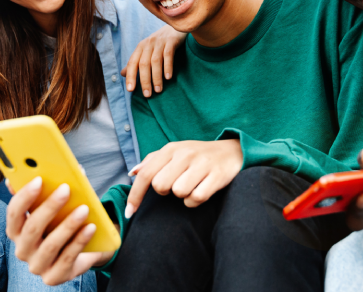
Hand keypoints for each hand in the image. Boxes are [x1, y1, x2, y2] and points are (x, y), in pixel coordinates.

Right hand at [5, 178, 112, 285]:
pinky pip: (68, 257)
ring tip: (83, 209)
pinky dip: (80, 240)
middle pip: (31, 228)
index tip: (39, 179)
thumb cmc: (61, 225)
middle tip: (65, 189)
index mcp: (16, 230)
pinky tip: (91, 227)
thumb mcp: (53, 209)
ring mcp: (37, 265)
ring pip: (50, 244)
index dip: (24, 196)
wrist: (81, 252)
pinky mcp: (54, 276)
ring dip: (68, 225)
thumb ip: (47, 191)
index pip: (13, 213)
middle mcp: (22, 250)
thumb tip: (48, 166)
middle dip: (49, 207)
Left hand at [121, 26, 186, 96]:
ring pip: (155, 61)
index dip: (131, 76)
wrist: (174, 27)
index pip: (132, 63)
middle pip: (143, 64)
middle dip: (144, 80)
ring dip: (156, 77)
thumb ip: (135, 62)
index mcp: (140, 47)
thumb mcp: (145, 51)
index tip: (130, 90)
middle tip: (147, 94)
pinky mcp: (171, 41)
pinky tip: (168, 77)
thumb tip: (122, 74)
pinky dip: (168, 66)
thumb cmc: (158, 43)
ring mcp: (160, 42)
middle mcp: (148, 44)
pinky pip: (168, 55)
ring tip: (158, 90)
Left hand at [125, 139, 241, 216]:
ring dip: (183, 195)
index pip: (146, 175)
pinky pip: (196, 198)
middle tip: (177, 183)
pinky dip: (195, 201)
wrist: (232, 151)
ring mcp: (202, 164)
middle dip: (167, 191)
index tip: (129, 213)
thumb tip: (133, 173)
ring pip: (179, 193)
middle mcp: (185, 154)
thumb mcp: (175, 152)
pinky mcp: (217, 175)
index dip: (135, 195)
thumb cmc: (198, 155)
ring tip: (191, 185)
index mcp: (171, 149)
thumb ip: (152, 161)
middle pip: (161, 186)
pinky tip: (201, 190)